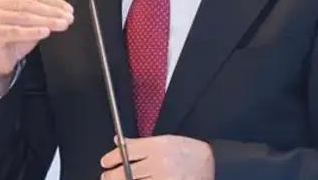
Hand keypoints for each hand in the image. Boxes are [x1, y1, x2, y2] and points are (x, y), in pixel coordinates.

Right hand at [0, 0, 72, 95]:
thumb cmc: (14, 35)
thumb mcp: (34, 16)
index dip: (53, 0)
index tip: (68, 9)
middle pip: (29, 4)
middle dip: (52, 11)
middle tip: (68, 18)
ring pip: (24, 17)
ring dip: (47, 21)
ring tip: (61, 25)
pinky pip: (15, 31)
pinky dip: (32, 31)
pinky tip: (46, 32)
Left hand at [100, 135, 214, 179]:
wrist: (212, 163)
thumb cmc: (187, 150)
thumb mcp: (164, 140)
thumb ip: (140, 144)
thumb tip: (118, 142)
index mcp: (158, 146)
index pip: (127, 152)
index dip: (112, 158)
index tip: (105, 162)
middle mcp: (160, 163)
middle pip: (127, 172)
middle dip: (112, 176)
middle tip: (105, 176)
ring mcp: (165, 178)